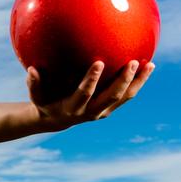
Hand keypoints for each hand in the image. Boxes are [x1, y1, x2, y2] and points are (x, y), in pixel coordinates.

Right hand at [27, 60, 154, 130]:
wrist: (56, 120)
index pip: (85, 93)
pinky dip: (137, 83)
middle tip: (132, 62)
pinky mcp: (110, 108)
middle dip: (123, 80)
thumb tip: (31, 69)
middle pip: (112, 97)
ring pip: (125, 98)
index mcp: (74, 108)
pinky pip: (127, 96)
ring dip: (138, 82)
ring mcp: (103, 111)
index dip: (92, 80)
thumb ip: (33, 84)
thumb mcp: (35, 96)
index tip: (99, 62)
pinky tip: (146, 67)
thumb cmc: (44, 102)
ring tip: (149, 65)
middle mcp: (92, 112)